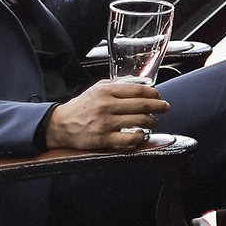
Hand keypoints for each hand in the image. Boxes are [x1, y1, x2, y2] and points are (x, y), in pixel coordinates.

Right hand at [48, 78, 166, 150]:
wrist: (59, 125)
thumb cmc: (81, 106)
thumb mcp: (97, 89)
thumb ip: (117, 86)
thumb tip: (141, 85)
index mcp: (106, 91)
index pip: (138, 90)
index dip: (153, 94)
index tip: (159, 96)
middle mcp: (106, 106)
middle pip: (142, 105)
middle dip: (159, 106)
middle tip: (165, 107)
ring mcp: (105, 123)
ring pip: (139, 121)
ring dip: (152, 121)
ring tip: (154, 121)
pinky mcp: (103, 139)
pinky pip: (128, 139)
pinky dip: (139, 137)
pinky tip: (141, 135)